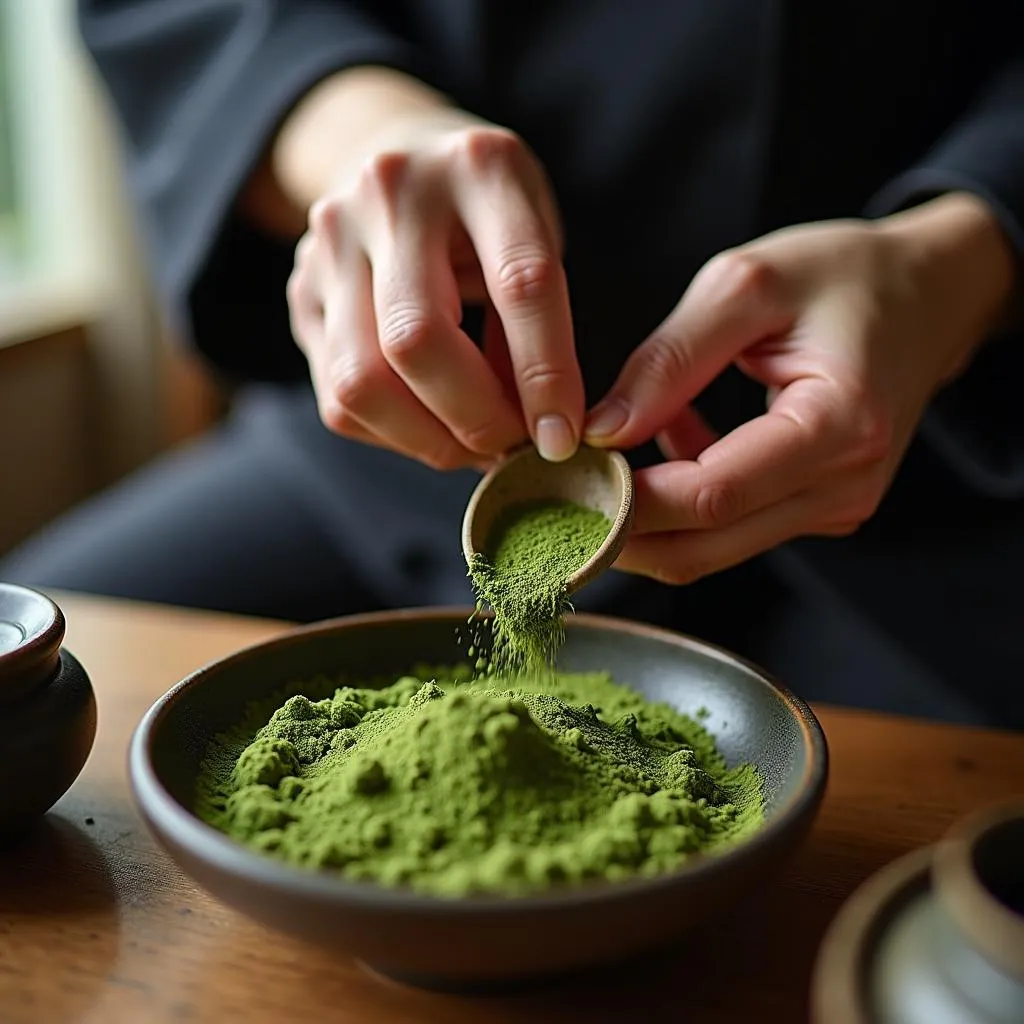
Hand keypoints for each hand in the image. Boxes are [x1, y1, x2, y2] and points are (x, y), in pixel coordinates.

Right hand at [282, 72, 582, 470]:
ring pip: (362, 381)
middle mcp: (392, 191)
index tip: (562, 436)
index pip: (520, 283)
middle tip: (511, 445)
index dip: (546, 375)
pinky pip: (338, 400)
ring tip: (471, 446)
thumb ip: (543, 323)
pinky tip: (429, 427)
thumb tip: (542, 434)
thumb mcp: (537, 238)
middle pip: (417, 339)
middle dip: (475, 418)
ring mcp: (332, 240)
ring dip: (428, 440)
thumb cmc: (488, 214)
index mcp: (480, 167)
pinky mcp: (302, 291)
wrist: (400, 161)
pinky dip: (394, 435)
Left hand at [584, 193, 1014, 583]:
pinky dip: (676, 503)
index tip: (560, 474)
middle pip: (703, 546)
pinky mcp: (815, 509)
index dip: (625, 498)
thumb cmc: (844, 275)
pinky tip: (660, 444)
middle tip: (553, 490)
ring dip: (642, 521)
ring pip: (708, 549)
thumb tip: (601, 430)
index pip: (710, 495)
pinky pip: (727, 528)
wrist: (927, 294)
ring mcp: (832, 508)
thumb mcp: (746, 285)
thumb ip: (670, 360)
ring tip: (592, 464)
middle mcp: (843, 487)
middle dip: (619, 528)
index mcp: (838, 426)